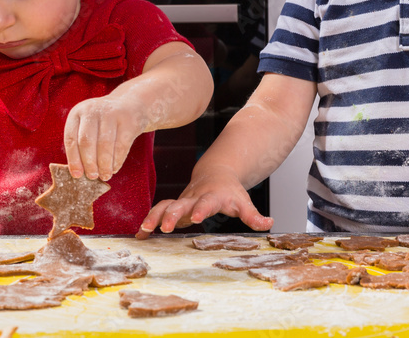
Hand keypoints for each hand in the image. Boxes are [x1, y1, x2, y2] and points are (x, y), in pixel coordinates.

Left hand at [63, 94, 147, 181]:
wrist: (130, 104)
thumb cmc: (104, 122)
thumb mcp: (88, 125)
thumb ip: (81, 144)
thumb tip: (79, 172)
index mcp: (78, 112)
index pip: (71, 138)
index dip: (73, 159)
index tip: (77, 175)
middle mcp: (93, 110)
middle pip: (87, 142)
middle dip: (89, 163)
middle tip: (92, 176)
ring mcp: (111, 113)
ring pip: (105, 145)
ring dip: (104, 165)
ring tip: (104, 175)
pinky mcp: (128, 120)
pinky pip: (121, 145)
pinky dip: (117, 160)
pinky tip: (115, 168)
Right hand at [135, 169, 272, 238]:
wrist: (215, 174)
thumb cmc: (230, 191)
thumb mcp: (244, 202)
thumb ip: (253, 215)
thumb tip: (268, 223)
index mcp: (212, 196)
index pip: (207, 202)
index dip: (202, 209)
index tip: (197, 217)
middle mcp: (194, 197)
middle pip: (180, 204)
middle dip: (172, 215)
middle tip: (164, 227)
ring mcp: (182, 201)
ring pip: (165, 206)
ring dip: (154, 217)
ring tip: (144, 230)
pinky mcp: (174, 207)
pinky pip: (159, 212)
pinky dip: (149, 222)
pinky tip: (140, 236)